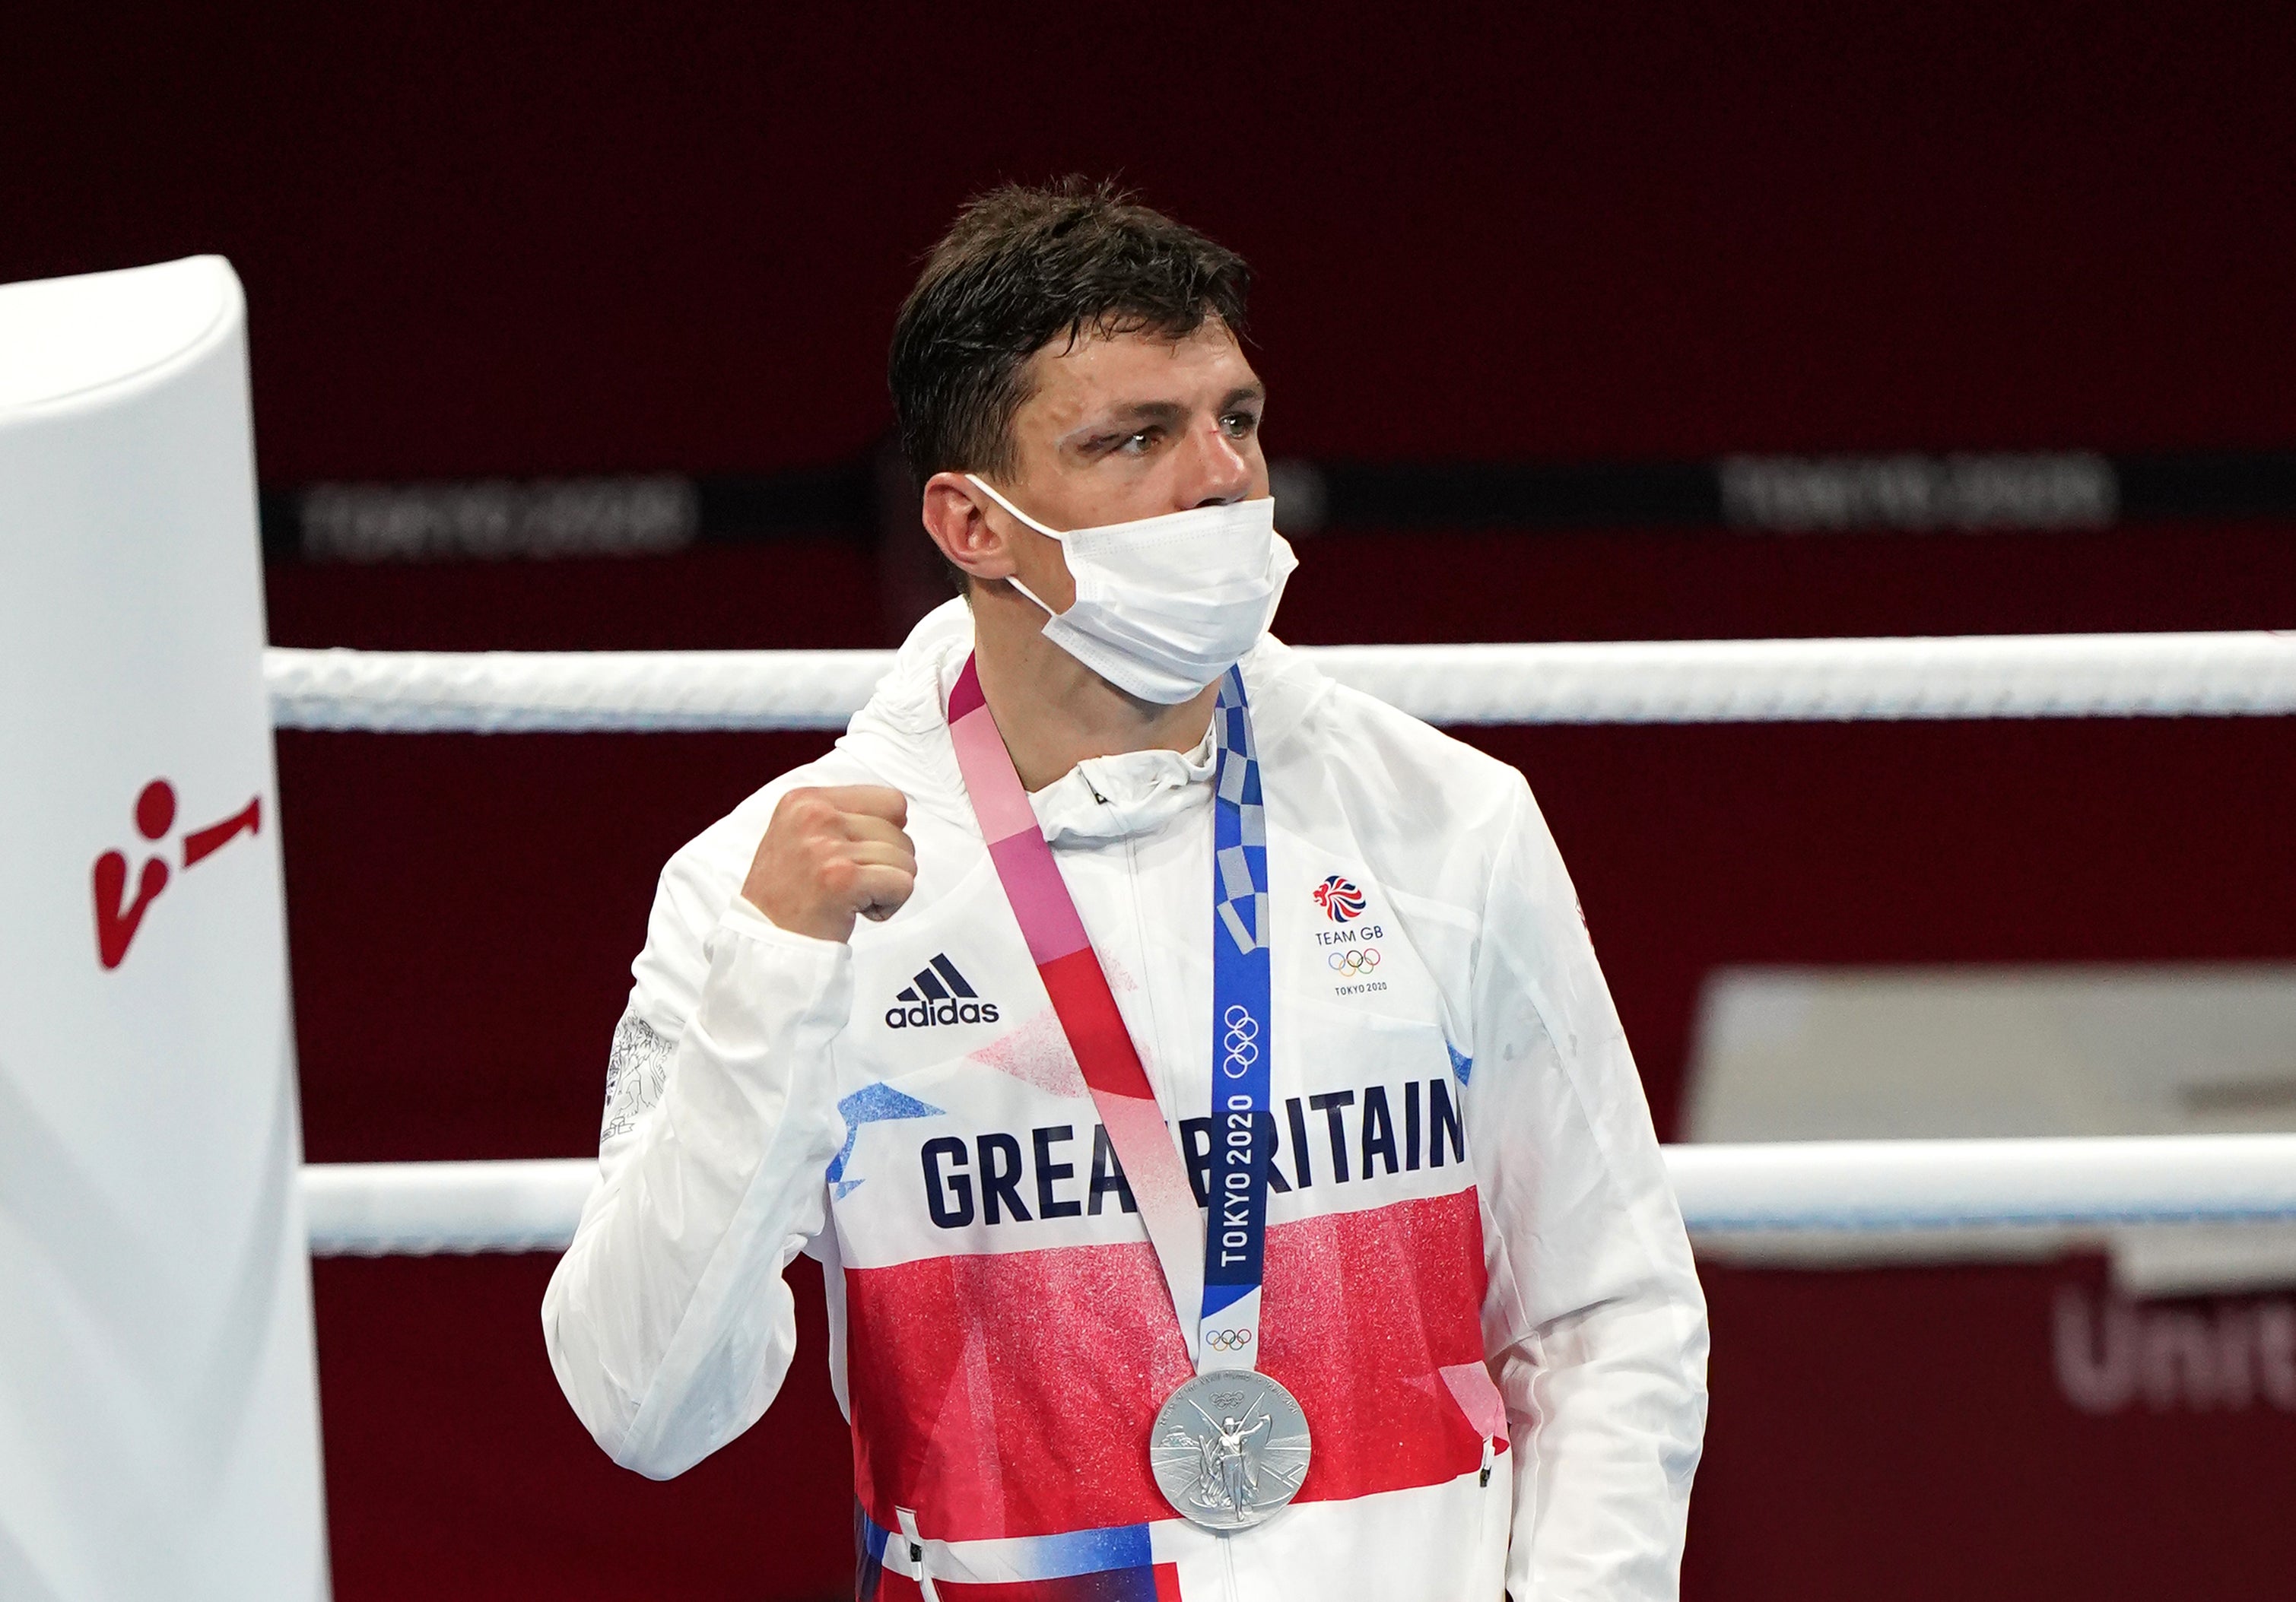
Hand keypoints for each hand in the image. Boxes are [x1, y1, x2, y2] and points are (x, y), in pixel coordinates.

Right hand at [741, 786, 916, 942]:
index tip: (858, 857)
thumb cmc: (787, 896)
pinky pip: (903, 884)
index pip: (890, 800)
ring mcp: (828, 846)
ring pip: (906, 859)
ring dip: (886, 887)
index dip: (887, 833)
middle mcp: (815, 815)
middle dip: (887, 864)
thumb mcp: (800, 836)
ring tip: (850, 898)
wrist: (766, 943)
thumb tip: (900, 815)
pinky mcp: (843, 879)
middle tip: (850, 885)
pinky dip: (889, 905)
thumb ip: (842, 817)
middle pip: (900, 831)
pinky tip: (856, 911)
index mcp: (805, 800)